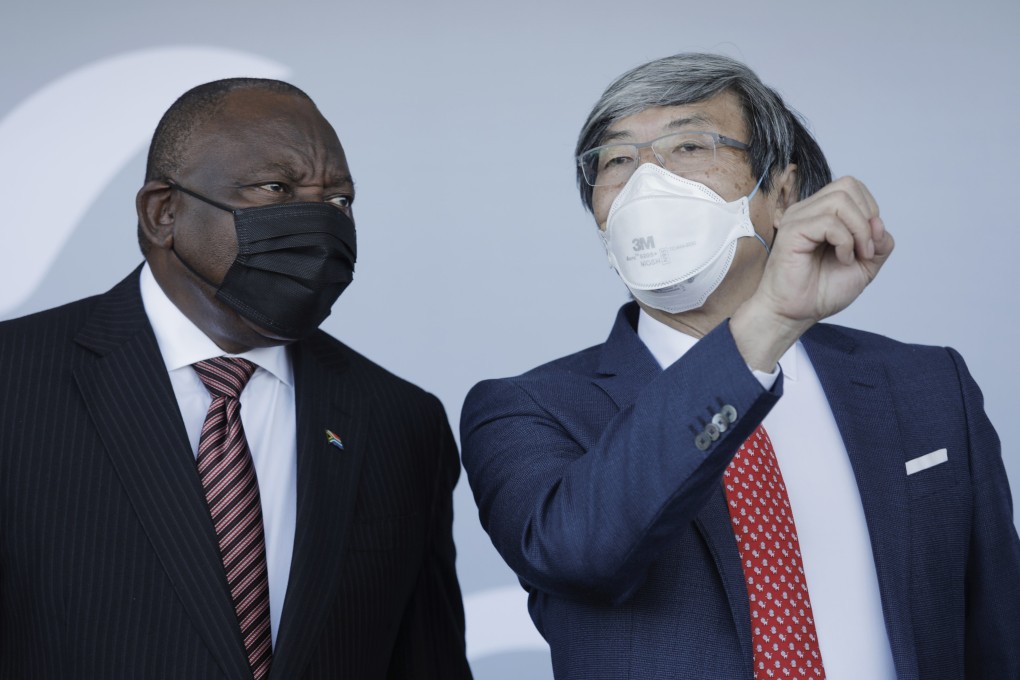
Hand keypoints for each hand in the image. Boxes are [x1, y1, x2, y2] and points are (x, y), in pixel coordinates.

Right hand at [731, 176, 893, 370]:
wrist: (795, 314)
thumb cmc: (820, 291)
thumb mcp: (865, 266)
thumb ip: (880, 243)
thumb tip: (879, 223)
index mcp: (821, 213)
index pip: (852, 187)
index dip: (870, 210)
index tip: (870, 244)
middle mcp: (807, 211)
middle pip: (848, 185)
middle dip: (867, 216)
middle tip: (866, 249)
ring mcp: (798, 219)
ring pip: (840, 200)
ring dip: (859, 229)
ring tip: (855, 255)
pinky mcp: (792, 232)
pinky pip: (829, 222)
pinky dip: (845, 242)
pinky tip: (842, 260)